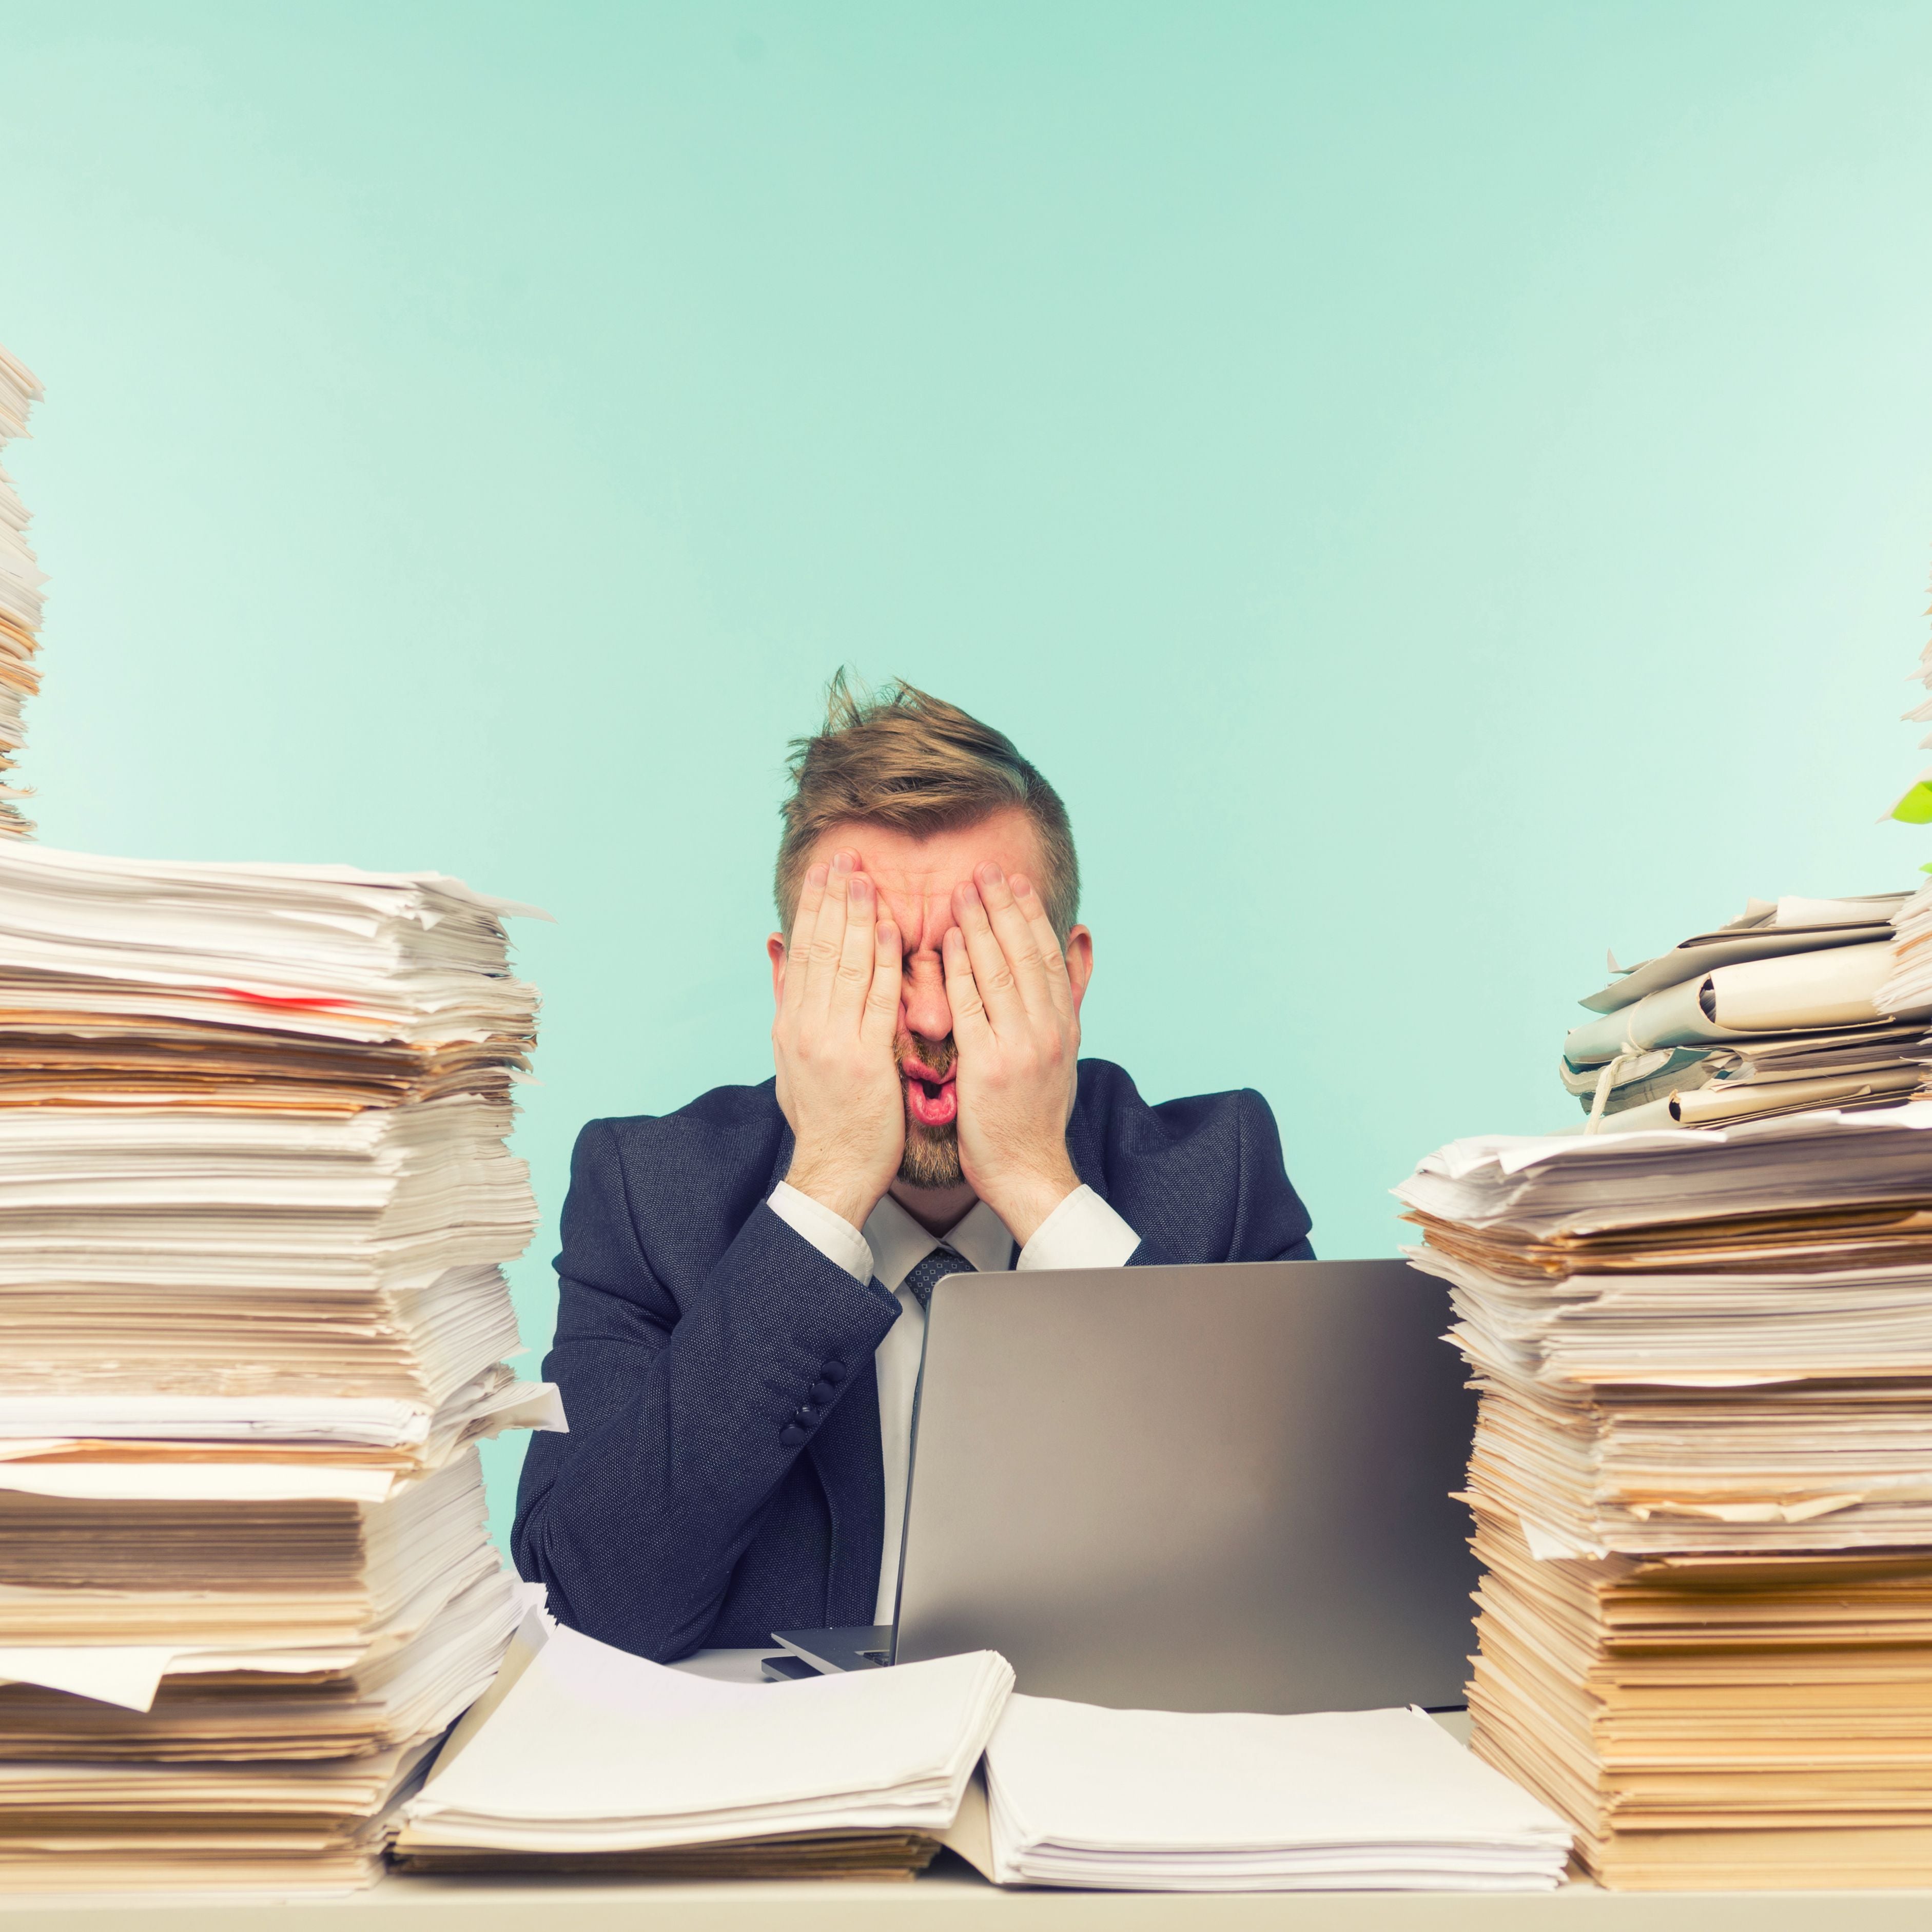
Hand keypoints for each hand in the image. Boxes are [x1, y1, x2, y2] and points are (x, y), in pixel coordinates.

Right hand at [773, 850, 904, 1228]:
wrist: (832, 1170)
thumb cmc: (822, 1115)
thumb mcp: (790, 1053)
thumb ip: (787, 997)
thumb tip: (776, 945)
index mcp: (791, 1023)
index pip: (803, 952)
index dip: (815, 907)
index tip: (826, 870)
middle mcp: (807, 1027)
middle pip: (821, 950)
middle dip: (834, 899)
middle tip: (846, 856)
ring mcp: (834, 1042)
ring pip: (846, 967)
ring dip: (857, 919)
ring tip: (866, 879)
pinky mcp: (865, 1060)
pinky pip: (877, 1001)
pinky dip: (882, 963)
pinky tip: (890, 931)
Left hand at [941, 863, 1082, 1244]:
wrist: (1029, 1171)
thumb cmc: (1035, 1112)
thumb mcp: (1063, 1048)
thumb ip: (1069, 993)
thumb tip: (1081, 937)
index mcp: (1065, 1025)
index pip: (1049, 956)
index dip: (1031, 914)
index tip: (1013, 880)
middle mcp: (1048, 1030)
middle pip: (1026, 954)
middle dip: (1003, 908)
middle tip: (983, 869)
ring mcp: (1021, 1047)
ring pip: (1000, 972)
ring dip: (980, 927)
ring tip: (961, 892)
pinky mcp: (989, 1067)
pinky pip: (972, 1007)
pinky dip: (962, 971)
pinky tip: (950, 942)